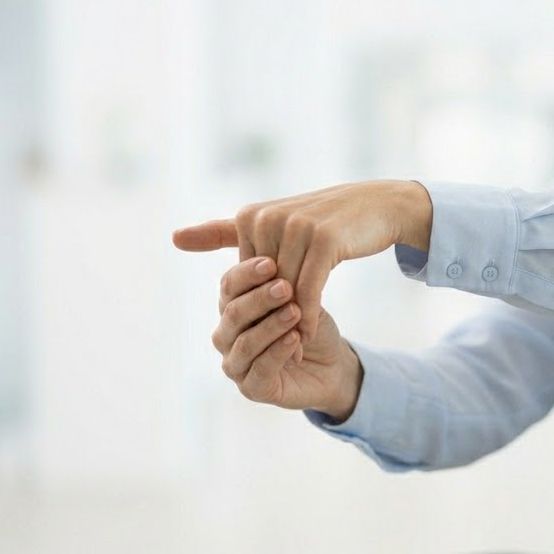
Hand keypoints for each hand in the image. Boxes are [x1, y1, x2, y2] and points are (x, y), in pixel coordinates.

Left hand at [173, 180, 431, 342]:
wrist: (379, 207)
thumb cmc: (325, 220)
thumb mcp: (273, 224)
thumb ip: (224, 232)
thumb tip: (174, 238)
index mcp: (252, 215)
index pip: (245, 275)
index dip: (256, 302)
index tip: (261, 326)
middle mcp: (270, 218)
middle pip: (265, 285)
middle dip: (271, 315)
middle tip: (276, 344)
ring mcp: (297, 228)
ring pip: (286, 291)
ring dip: (289, 322)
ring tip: (292, 346)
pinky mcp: (324, 241)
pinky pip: (309, 290)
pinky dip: (308, 316)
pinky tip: (310, 335)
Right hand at [212, 255, 362, 417]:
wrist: (332, 364)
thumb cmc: (311, 327)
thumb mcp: (300, 298)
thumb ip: (283, 284)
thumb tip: (273, 260)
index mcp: (233, 308)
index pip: (229, 286)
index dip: (247, 274)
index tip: (270, 262)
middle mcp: (227, 336)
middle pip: (233, 314)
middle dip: (259, 299)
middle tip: (284, 286)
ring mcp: (237, 364)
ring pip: (244, 343)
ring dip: (271, 325)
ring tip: (295, 312)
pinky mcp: (253, 389)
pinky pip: (261, 369)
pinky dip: (278, 351)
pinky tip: (295, 338)